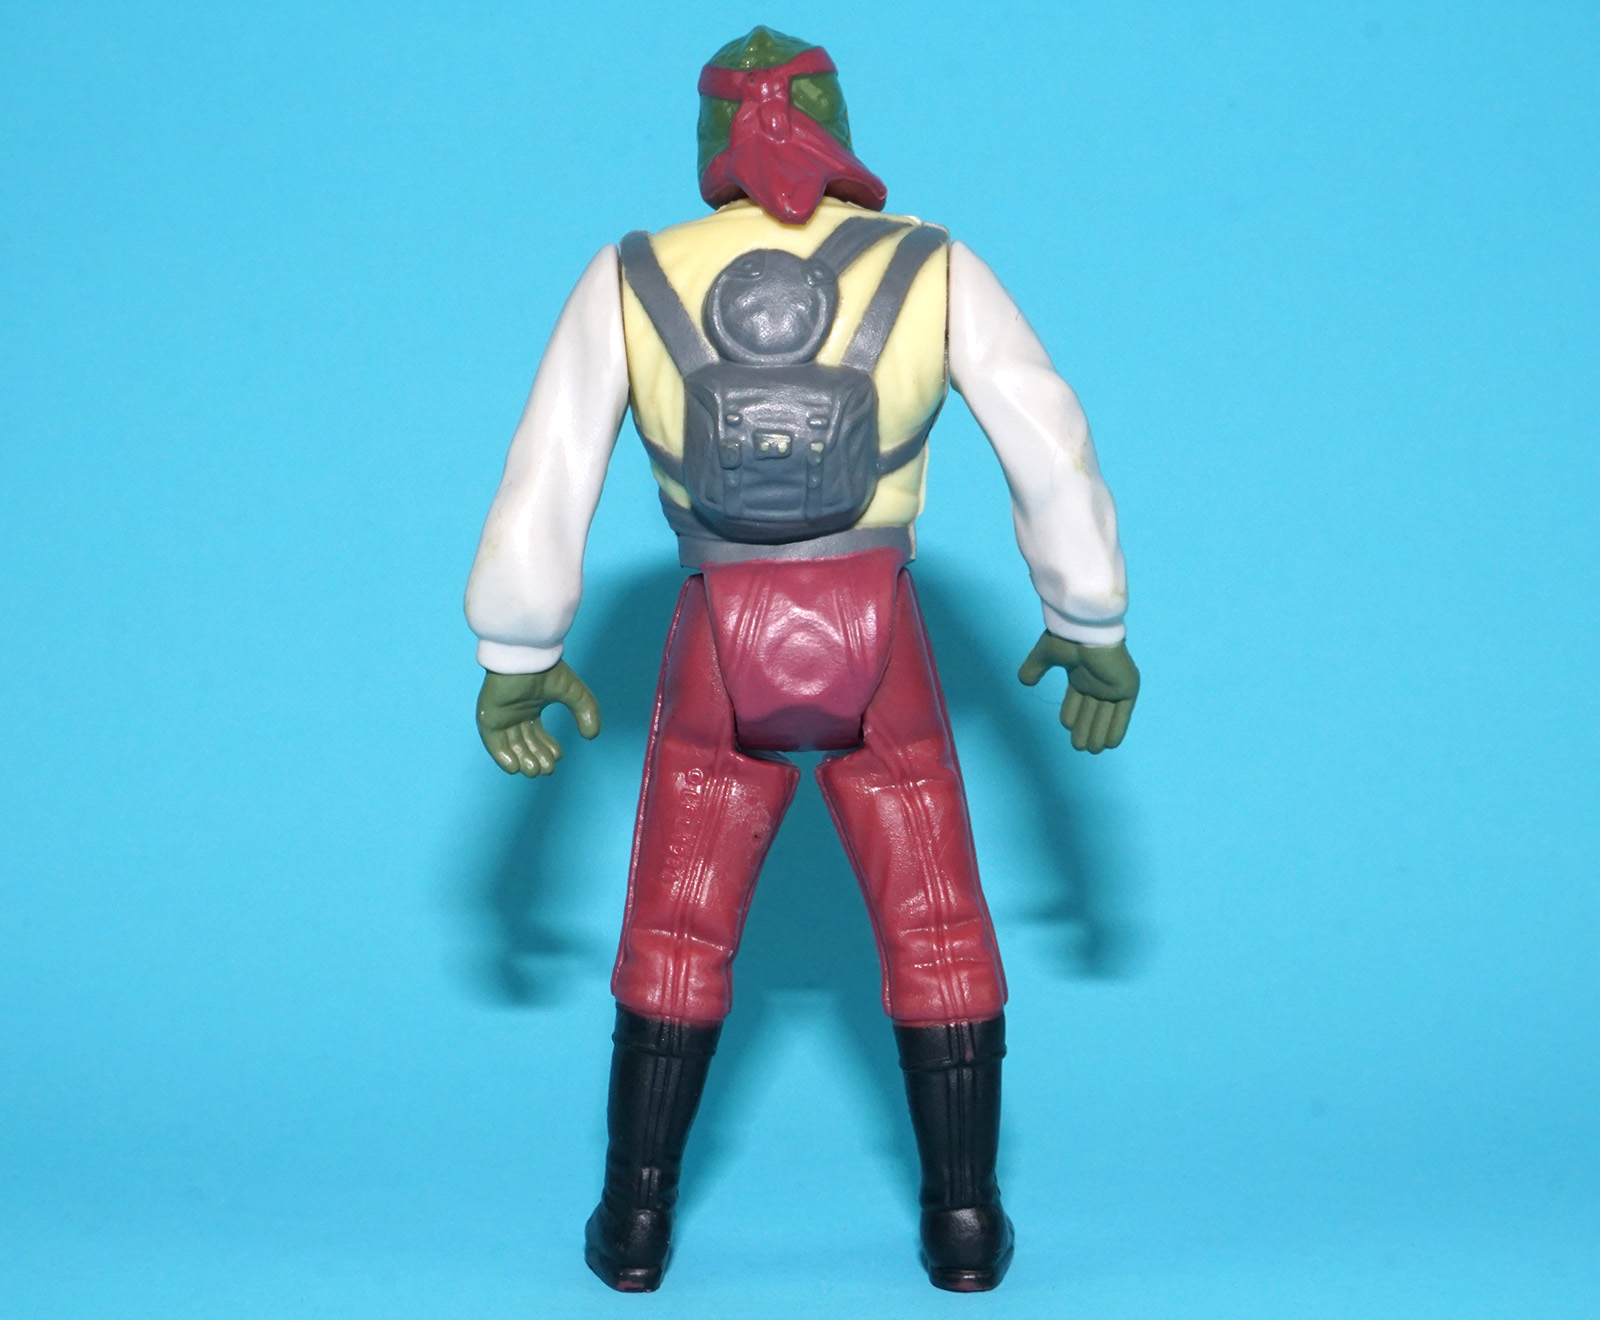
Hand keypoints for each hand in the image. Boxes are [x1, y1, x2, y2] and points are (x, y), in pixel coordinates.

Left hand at [476, 662, 600, 776]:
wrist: (524, 657)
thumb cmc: (547, 671)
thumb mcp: (575, 693)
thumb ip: (587, 711)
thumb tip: (592, 736)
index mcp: (530, 708)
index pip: (538, 736)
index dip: (548, 749)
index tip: (558, 755)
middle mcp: (514, 714)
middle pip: (525, 745)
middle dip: (537, 759)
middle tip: (547, 768)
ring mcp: (500, 716)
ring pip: (510, 747)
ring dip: (522, 761)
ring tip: (535, 770)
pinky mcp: (488, 718)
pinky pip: (493, 743)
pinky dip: (502, 757)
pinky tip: (516, 767)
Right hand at [1017, 633, 1139, 753]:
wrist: (1089, 632)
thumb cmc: (1069, 639)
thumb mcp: (1046, 654)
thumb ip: (1035, 667)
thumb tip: (1024, 681)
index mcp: (1082, 671)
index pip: (1077, 699)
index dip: (1072, 714)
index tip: (1068, 726)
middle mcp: (1098, 680)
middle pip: (1091, 710)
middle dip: (1085, 729)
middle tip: (1078, 747)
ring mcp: (1113, 685)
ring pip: (1105, 715)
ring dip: (1098, 733)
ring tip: (1090, 750)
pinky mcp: (1127, 688)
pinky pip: (1122, 714)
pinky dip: (1116, 729)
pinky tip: (1108, 745)